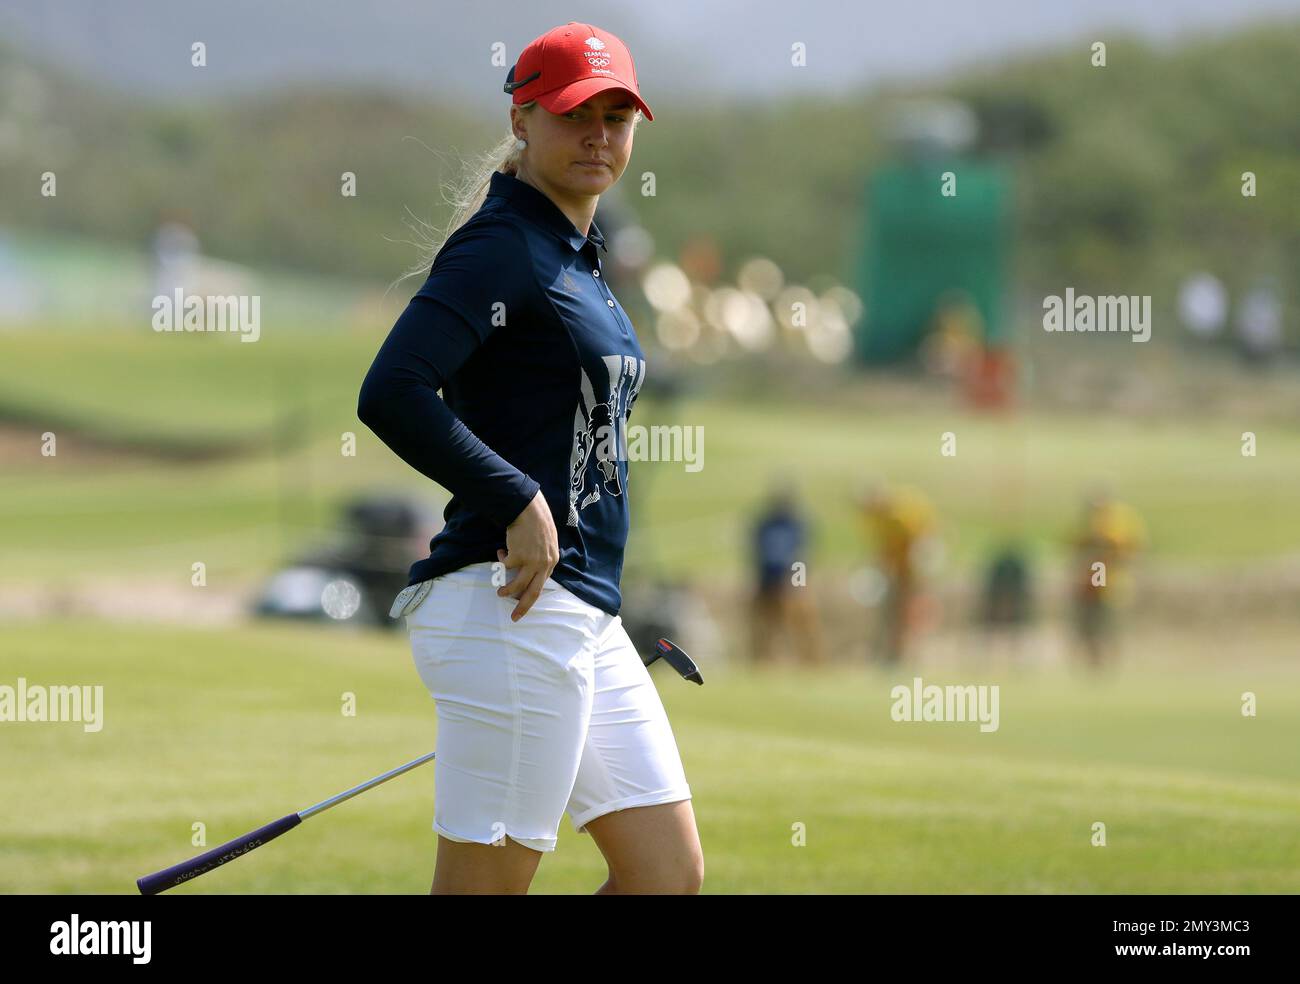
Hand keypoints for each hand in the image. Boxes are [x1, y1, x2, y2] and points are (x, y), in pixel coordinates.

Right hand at [497, 490, 558, 621]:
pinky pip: (506, 566)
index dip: (531, 597)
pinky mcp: (518, 556)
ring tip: (499, 592)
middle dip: (523, 606)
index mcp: (552, 561)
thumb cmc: (536, 523)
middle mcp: (544, 564)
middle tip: (515, 617)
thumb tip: (528, 573)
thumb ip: (541, 558)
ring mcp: (531, 561)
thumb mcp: (546, 543)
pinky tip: (501, 551)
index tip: (523, 607)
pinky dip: (501, 561)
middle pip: (533, 592)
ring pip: (517, 585)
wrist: (529, 509)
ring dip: (507, 590)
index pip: (542, 585)